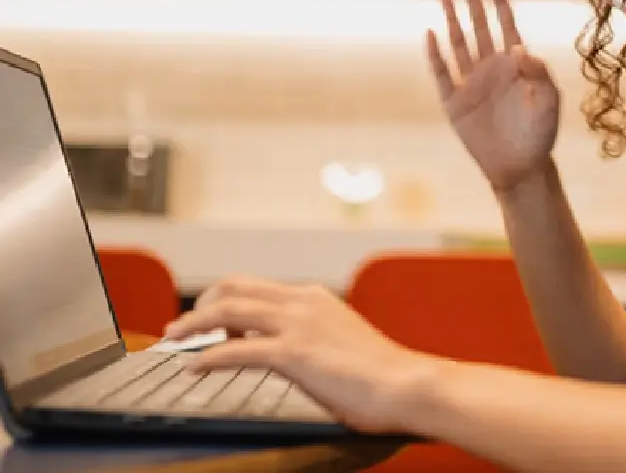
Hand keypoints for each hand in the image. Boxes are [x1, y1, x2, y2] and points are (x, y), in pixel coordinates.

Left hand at [163, 276, 433, 433]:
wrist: (405, 383)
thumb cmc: (379, 373)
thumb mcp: (341, 339)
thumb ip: (314, 335)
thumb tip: (293, 349)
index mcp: (313, 297)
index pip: (256, 288)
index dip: (224, 300)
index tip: (207, 318)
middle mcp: (302, 301)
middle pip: (235, 287)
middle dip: (201, 304)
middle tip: (181, 327)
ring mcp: (297, 324)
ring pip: (229, 310)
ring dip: (194, 325)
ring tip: (175, 340)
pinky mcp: (294, 352)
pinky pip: (237, 349)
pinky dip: (208, 356)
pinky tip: (194, 367)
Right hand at [427, 0, 560, 191]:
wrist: (519, 168)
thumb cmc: (540, 136)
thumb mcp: (549, 103)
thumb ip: (539, 74)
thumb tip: (519, 48)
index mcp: (516, 65)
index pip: (506, 24)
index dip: (500, 0)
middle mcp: (491, 67)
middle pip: (479, 24)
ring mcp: (471, 82)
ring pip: (458, 42)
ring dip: (451, 18)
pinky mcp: (455, 102)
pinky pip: (442, 73)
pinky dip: (435, 55)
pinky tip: (430, 34)